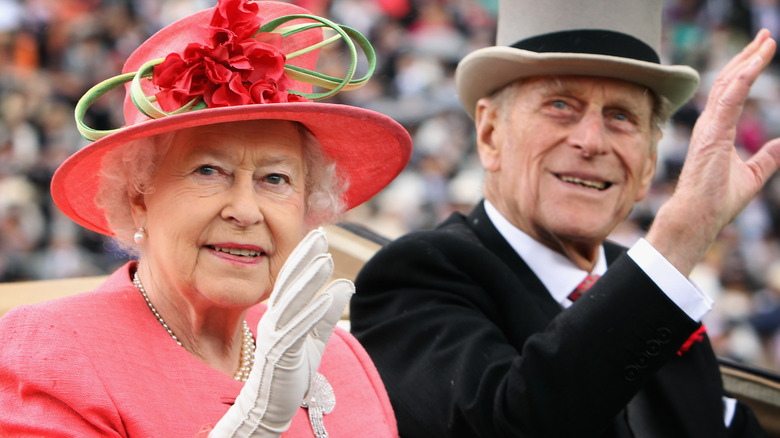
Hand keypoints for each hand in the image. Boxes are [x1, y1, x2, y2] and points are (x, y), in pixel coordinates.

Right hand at [208, 227, 353, 436]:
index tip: (319, 235)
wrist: (271, 406)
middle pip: (289, 284)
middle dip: (304, 258)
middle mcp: (273, 321)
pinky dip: (311, 313)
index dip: (304, 257)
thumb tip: (347, 283)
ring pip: (292, 303)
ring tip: (325, 260)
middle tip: (320, 235)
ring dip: (309, 281)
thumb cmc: (291, 371)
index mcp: (279, 315)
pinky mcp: (281, 355)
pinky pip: (297, 330)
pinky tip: (326, 297)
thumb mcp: (314, 337)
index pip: (291, 280)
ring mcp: (275, 337)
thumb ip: (328, 312)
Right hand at [647, 29, 779, 275]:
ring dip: (748, 61)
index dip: (747, 69)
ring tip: (766, 42)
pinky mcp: (712, 134)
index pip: (733, 92)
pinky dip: (743, 78)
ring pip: (729, 84)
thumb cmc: (716, 202)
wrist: (697, 219)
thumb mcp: (752, 176)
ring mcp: (709, 128)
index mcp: (717, 131)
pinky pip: (729, 99)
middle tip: (766, 37)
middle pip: (730, 81)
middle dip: (748, 57)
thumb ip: (767, 158)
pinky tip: (756, 63)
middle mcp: (710, 124)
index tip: (763, 50)